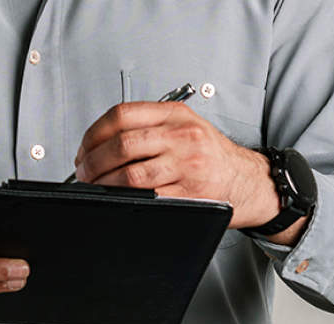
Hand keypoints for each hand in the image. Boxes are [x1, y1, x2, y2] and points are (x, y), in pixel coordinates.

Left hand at [74, 102, 288, 230]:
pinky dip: (128, 199)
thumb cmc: (212, 155)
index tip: (84, 149)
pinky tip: (119, 199)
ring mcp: (187, 164)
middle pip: (122, 144)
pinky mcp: (191, 192)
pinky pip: (150, 197)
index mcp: (175, 115)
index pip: (121, 115)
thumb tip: (100, 143)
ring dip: (105, 184)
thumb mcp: (185, 125)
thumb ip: (149, 126)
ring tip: (97, 187)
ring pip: (131, 174)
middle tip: (84, 173)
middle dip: (93, 162)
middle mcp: (182, 136)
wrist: (249, 179)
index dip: (93, 134)